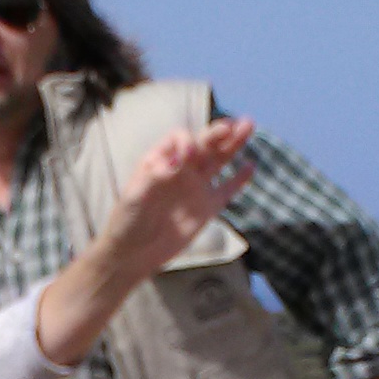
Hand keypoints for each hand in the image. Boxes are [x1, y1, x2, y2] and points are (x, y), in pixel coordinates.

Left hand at [36, 117, 258, 365]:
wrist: (132, 254)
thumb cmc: (127, 222)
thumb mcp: (134, 197)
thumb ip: (153, 177)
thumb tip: (175, 163)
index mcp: (161, 160)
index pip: (179, 139)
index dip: (188, 142)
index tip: (189, 156)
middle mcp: (181, 170)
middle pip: (204, 144)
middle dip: (219, 132)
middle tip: (236, 124)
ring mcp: (196, 187)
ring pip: (219, 160)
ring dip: (234, 144)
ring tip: (249, 126)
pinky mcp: (207, 208)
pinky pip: (227, 190)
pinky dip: (239, 179)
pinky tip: (251, 165)